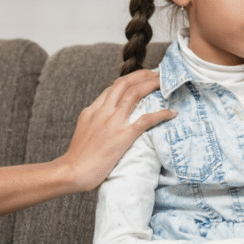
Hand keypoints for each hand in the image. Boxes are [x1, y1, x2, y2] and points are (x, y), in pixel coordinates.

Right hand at [62, 69, 175, 191]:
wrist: (72, 171)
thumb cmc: (77, 158)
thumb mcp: (83, 131)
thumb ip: (95, 122)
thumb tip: (106, 121)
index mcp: (92, 110)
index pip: (112, 88)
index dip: (128, 81)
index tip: (140, 79)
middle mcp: (102, 112)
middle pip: (124, 84)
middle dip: (141, 75)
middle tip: (156, 73)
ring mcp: (112, 123)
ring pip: (134, 94)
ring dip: (151, 85)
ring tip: (164, 82)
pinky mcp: (122, 137)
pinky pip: (145, 120)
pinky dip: (160, 114)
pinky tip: (171, 113)